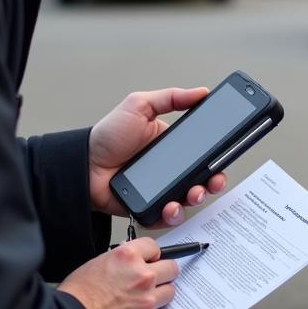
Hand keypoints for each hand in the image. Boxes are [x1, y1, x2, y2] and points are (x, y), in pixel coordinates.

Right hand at [58, 238, 177, 308]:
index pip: (154, 246)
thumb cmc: (78, 296)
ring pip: (169, 292)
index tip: (151, 260)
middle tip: (154, 280)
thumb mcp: (98, 263)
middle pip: (171, 268)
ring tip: (142, 301)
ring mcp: (147, 299)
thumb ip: (122, 263)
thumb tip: (132, 265)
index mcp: (128, 256)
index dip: (151, 255)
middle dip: (163, 273)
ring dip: (159, 295)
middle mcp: (142, 275)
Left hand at [88, 87, 226, 225]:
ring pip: (189, 200)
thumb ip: (171, 98)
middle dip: (212, 182)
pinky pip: (168, 216)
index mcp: (173, 145)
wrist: (83, 165)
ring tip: (191, 193)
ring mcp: (161, 190)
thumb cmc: (108, 135)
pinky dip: (173, 215)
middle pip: (202, 179)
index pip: (203, 153)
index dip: (217, 157)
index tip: (224, 158)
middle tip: (212, 180)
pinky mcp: (149, 208)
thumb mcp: (140, 106)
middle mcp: (170, 169)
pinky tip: (171, 206)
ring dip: (196, 198)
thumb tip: (202, 92)